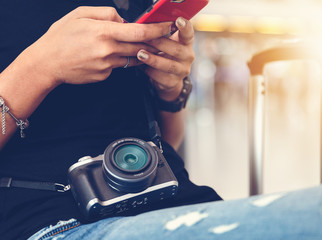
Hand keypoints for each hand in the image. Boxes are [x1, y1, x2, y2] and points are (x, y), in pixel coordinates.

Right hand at [21, 7, 172, 86]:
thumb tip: (125, 20)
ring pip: (131, 57)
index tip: (169, 27)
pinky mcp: (104, 76)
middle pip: (140, 46)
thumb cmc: (60, 36)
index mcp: (104, 32)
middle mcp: (108, 50)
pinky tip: (107, 55)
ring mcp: (107, 65)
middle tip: (163, 37)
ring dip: (139, 51)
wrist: (46, 63)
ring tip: (139, 45)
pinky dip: (119, 59)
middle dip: (154, 42)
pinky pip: (118, 66)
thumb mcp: (80, 14)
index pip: (139, 31)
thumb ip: (106, 14)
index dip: (157, 29)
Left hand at [136, 17, 194, 100]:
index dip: (185, 27)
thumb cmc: (165, 52)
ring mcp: (182, 70)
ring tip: (140, 54)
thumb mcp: (167, 41)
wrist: (169, 77)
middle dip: (160, 43)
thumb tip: (143, 22)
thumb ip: (161, 32)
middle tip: (145, 38)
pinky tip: (140, 66)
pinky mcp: (173, 82)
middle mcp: (188, 56)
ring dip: (154, 59)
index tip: (178, 20)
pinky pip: (160, 77)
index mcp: (186, 42)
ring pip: (169, 65)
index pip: (188, 33)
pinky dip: (149, 70)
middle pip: (177, 49)